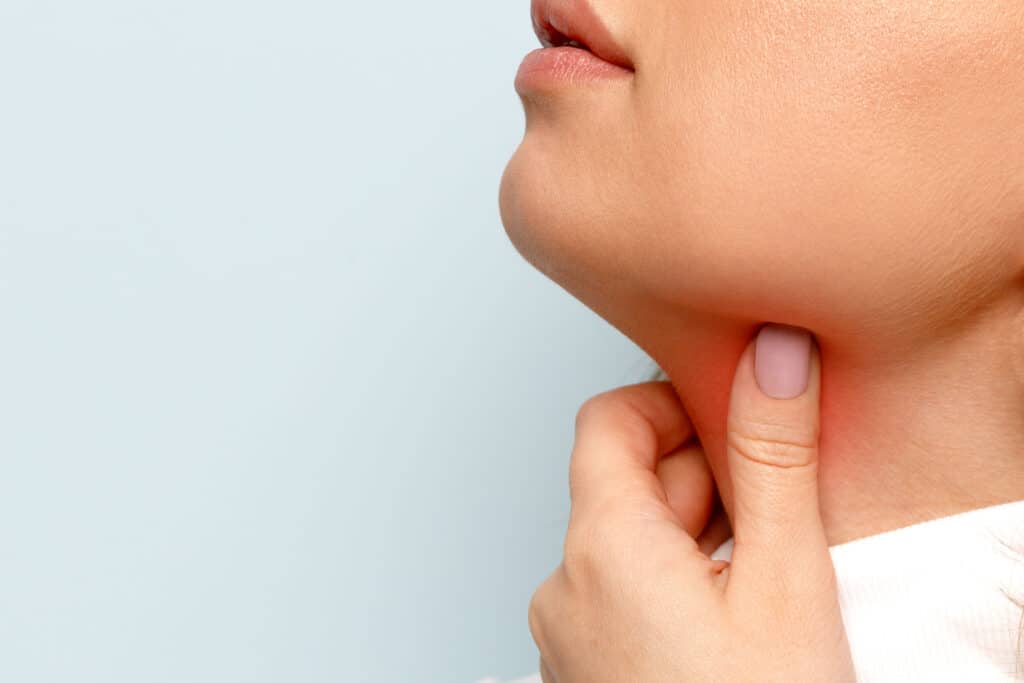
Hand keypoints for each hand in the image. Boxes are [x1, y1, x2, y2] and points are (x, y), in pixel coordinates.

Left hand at [530, 324, 855, 681]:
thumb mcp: (785, 579)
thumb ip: (772, 455)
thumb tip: (773, 354)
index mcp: (601, 545)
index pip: (608, 419)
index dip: (672, 399)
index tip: (735, 415)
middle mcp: (567, 585)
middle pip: (624, 481)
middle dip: (702, 475)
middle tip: (778, 503)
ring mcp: (571, 636)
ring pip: (629, 541)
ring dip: (695, 533)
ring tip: (768, 572)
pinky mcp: (587, 673)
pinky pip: (624, 595)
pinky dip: (675, 583)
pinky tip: (735, 620)